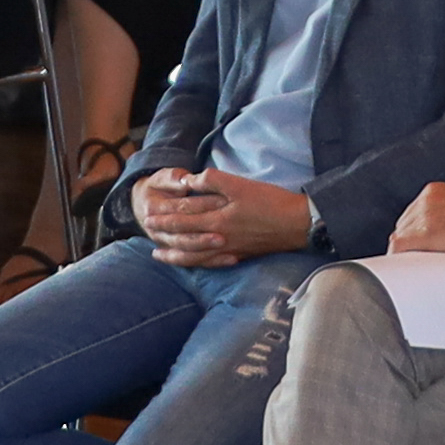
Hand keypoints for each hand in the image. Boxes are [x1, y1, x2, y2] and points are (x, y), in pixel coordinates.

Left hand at [134, 167, 309, 262]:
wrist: (297, 224)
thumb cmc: (270, 201)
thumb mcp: (240, 185)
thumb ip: (212, 181)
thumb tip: (188, 181)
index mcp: (218, 218)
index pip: (184, 217)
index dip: (165, 215)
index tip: (148, 213)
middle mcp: (219, 237)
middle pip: (184, 237)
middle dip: (164, 234)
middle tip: (147, 231)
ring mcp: (228, 249)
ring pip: (194, 255)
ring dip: (174, 255)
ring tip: (158, 255)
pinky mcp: (239, 255)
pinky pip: (210, 263)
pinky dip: (196, 263)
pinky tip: (191, 262)